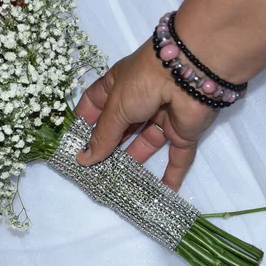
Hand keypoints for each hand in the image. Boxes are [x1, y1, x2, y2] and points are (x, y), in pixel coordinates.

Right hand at [75, 39, 217, 189]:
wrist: (192, 72)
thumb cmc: (144, 81)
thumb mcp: (116, 107)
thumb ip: (102, 136)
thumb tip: (83, 159)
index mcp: (118, 85)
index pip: (95, 104)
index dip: (84, 122)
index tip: (73, 144)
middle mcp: (139, 100)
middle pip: (119, 128)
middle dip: (106, 148)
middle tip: (90, 171)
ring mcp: (162, 116)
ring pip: (145, 144)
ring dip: (132, 163)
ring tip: (115, 183)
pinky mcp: (184, 131)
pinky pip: (178, 156)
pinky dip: (171, 174)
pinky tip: (159, 193)